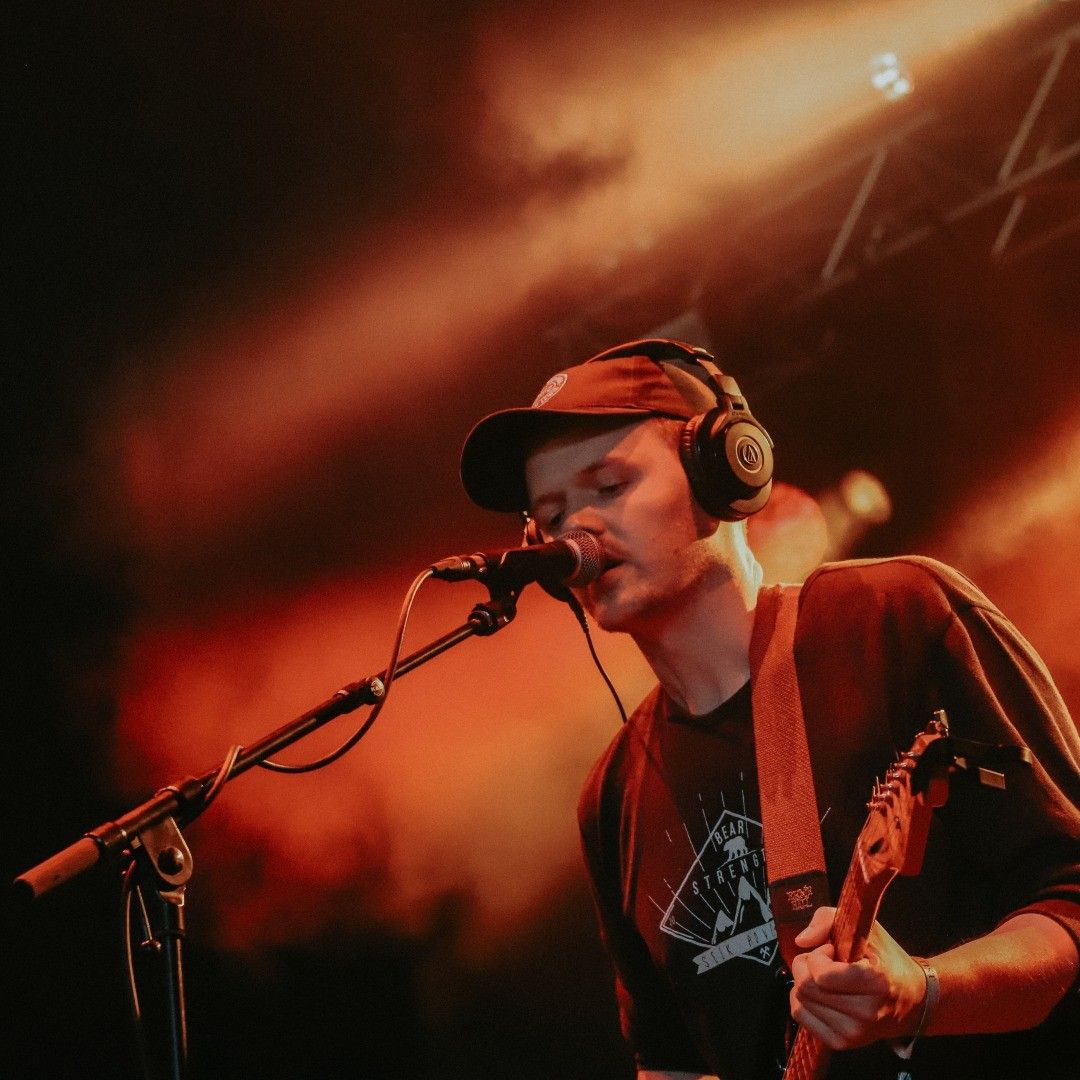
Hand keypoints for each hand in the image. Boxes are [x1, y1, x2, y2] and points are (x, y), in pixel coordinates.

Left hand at [787, 906, 926, 1050]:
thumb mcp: (867, 928)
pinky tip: (820, 993)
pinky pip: (801, 1016)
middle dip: (806, 965)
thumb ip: (827, 920)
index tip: (831, 950)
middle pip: (805, 987)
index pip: (821, 975)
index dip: (818, 955)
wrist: (913, 1000)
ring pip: (799, 1001)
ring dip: (804, 982)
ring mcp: (853, 1033)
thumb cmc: (887, 960)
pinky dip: (802, 1000)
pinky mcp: (842, 1043)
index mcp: (875, 983)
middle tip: (824, 961)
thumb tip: (800, 941)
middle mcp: (865, 1013)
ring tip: (826, 977)